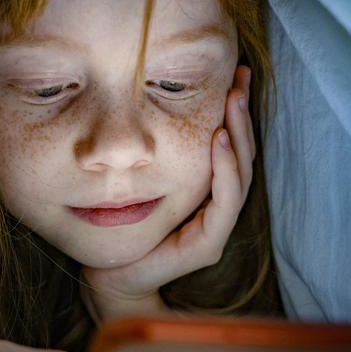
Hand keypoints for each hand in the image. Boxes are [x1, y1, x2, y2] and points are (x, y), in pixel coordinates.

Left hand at [82, 66, 256, 318]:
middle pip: (242, 156)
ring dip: (239, 135)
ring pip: (240, 176)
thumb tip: (149, 98)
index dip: (236, 113)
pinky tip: (219, 140)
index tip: (236, 74)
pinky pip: (224, 204)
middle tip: (242, 77)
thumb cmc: (121, 227)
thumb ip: (156, 152)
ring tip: (233, 101)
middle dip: (242, 114)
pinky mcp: (206, 246)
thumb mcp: (140, 179)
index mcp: (206, 193)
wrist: (108, 277)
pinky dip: (224, 170)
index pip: (231, 148)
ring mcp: (215, 229)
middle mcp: (216, 210)